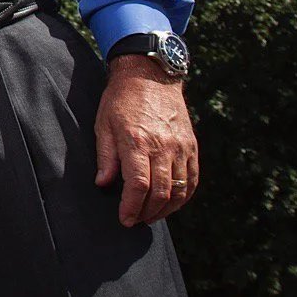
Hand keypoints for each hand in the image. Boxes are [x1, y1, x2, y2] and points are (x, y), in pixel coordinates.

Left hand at [94, 55, 198, 225]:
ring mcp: (181, 147)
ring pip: (179, 189)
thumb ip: (105, 156)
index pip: (139, 185)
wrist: (150, 76)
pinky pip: (192, 179)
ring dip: (165, 209)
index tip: (125, 218)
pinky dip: (184, 196)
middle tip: (136, 220)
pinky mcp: (192, 147)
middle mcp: (163, 146)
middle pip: (160, 192)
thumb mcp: (103, 124)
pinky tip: (171, 203)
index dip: (132, 206)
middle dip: (147, 212)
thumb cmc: (121, 100)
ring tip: (151, 216)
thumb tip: (103, 184)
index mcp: (137, 141)